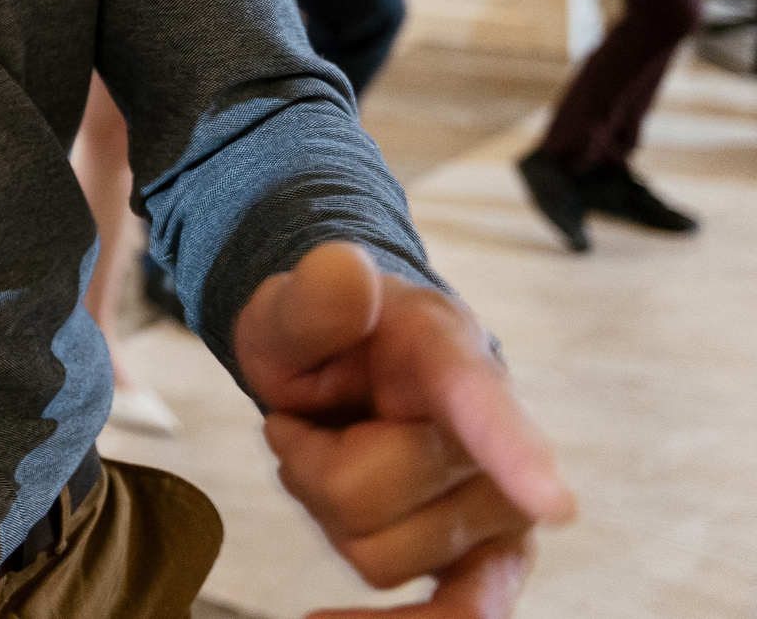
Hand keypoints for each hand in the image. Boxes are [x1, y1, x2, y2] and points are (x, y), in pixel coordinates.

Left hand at [237, 244, 573, 618]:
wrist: (350, 364)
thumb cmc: (329, 335)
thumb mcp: (299, 303)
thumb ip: (315, 295)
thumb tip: (343, 267)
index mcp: (452, 360)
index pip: (484, 408)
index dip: (515, 453)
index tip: (552, 502)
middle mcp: (492, 442)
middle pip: (367, 497)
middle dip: (308, 464)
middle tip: (308, 419)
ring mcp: (495, 508)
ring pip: (377, 558)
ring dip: (326, 512)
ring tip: (333, 454)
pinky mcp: (484, 560)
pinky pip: (455, 615)